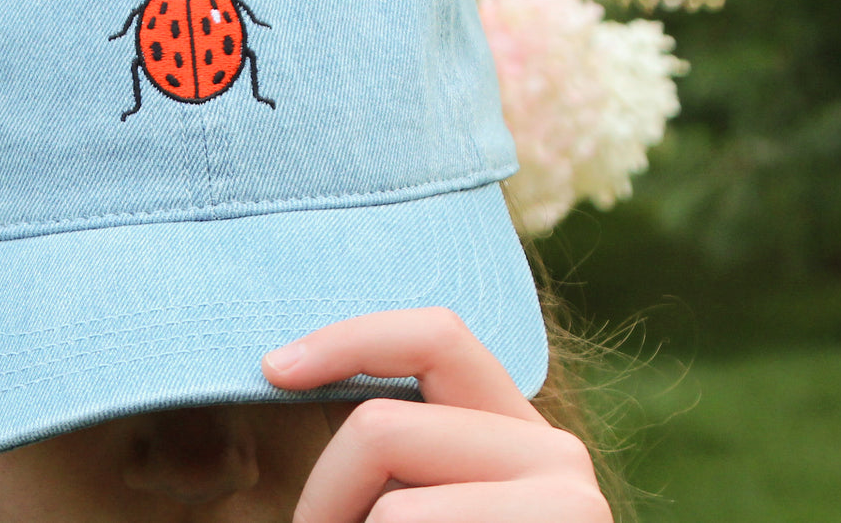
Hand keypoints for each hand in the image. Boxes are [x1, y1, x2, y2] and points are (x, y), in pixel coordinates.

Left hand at [261, 307, 610, 522]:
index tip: (271, 370)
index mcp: (513, 426)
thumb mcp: (420, 499)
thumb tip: (281, 367)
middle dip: (324, 495)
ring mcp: (568, 504)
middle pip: (381, 428)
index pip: (433, 336)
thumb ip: (391, 452)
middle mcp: (554, 452)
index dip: (346, 339)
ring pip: (393, 510)